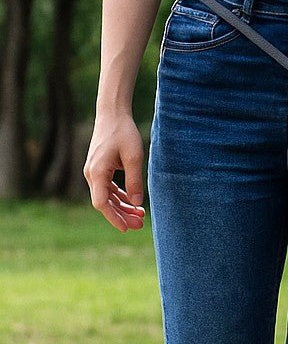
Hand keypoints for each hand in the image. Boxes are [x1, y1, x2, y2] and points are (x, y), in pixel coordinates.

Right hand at [83, 111, 146, 232]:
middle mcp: (91, 174)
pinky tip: (133, 203)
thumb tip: (136, 204)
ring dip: (122, 208)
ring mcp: (94, 172)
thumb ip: (135, 181)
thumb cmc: (123, 133)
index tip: (126, 228)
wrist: (112, 115)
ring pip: (107, 197)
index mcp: (97, 172)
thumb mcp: (134, 157)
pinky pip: (108, 189)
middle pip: (104, 203)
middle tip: (140, 225)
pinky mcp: (99, 170)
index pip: (101, 203)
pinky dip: (120, 197)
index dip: (113, 217)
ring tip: (140, 216)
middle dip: (121, 216)